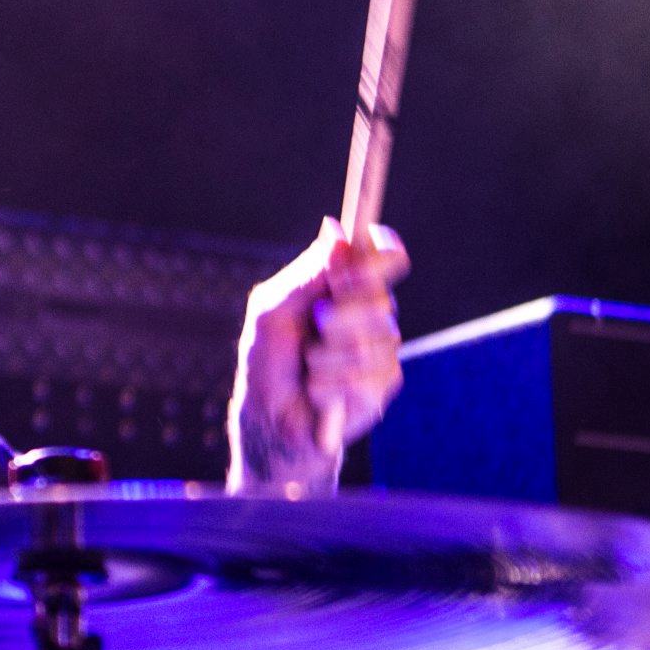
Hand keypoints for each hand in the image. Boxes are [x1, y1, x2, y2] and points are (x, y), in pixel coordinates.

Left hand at [227, 219, 408, 491]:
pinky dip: (331, 384)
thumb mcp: (272, 311)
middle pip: (380, 296)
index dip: (381, 251)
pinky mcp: (382, 385)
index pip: (381, 256)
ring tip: (307, 367)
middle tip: (317, 322)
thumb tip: (335, 230)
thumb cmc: (267, 361)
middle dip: (343, 311)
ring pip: (375, 339)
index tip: (366, 251)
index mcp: (344, 287)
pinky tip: (317, 390)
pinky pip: (368, 376)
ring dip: (328, 355)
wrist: (270, 419)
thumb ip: (304, 275)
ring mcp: (380, 348)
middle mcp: (369, 313)